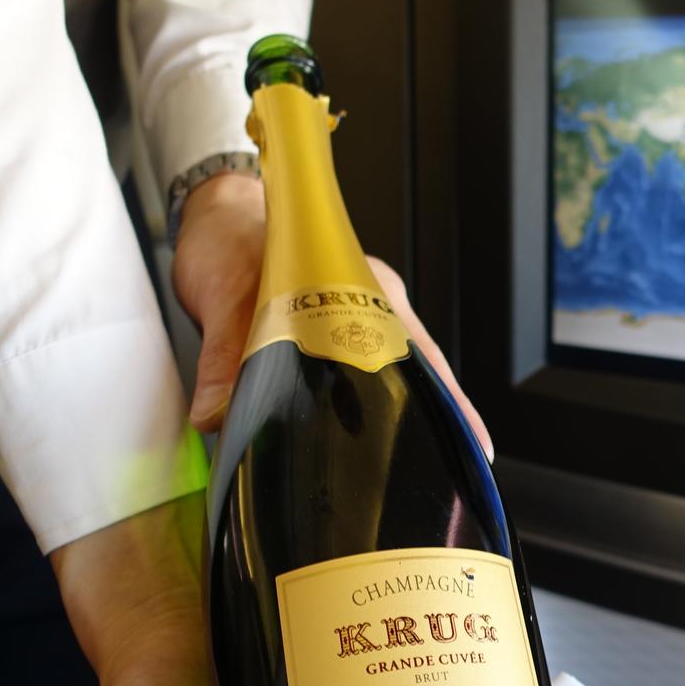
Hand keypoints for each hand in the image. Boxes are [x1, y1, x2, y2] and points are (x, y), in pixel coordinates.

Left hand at [171, 170, 493, 455]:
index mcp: (363, 289)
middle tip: (444, 471)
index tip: (473, 441)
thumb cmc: (231, 236)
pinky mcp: (327, 335)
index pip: (420, 355)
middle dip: (434, 422)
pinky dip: (359, 410)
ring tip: (405, 469)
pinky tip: (354, 443)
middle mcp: (368, 304)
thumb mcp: (222, 295)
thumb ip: (221, 356)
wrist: (212, 214)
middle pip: (416, 374)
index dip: (449, 402)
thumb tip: (217, 413)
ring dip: (397, 418)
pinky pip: (354, 378)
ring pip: (387, 377)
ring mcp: (352, 319)